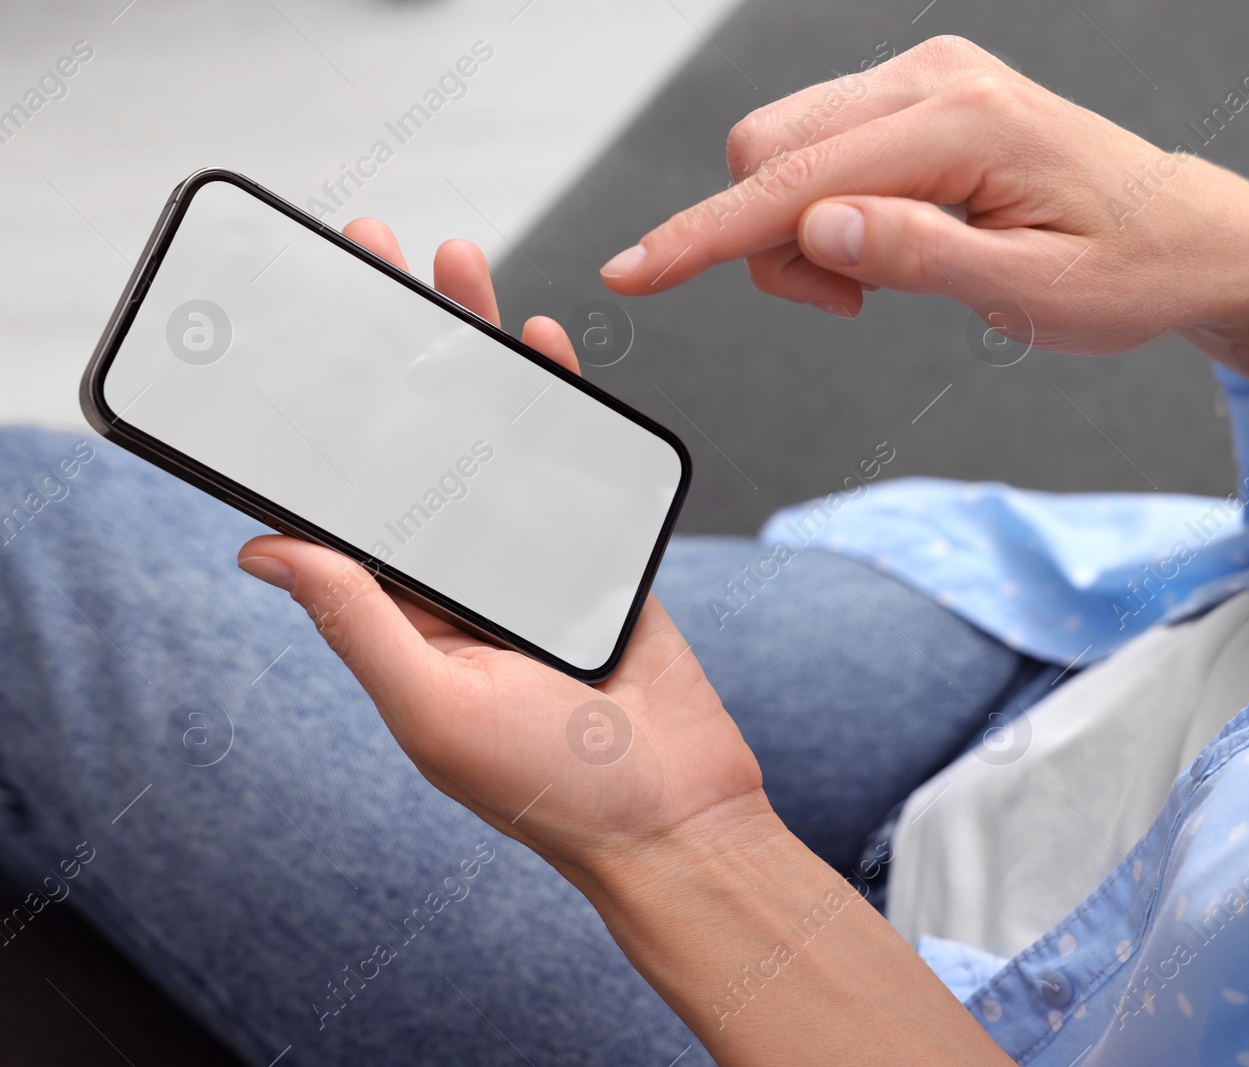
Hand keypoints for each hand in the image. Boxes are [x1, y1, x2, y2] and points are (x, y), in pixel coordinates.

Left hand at [236, 220, 765, 886]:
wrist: (678, 811)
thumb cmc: (554, 786)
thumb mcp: (436, 707)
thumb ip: (360, 621)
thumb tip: (265, 548)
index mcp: (401, 612)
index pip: (344, 498)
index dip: (320, 415)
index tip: (299, 336)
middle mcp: (456, 573)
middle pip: (415, 441)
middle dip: (394, 347)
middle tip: (372, 254)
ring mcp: (528, 553)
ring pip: (489, 433)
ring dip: (471, 350)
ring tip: (453, 265)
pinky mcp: (597, 545)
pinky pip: (567, 458)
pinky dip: (554, 398)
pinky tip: (536, 343)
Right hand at [597, 35, 1248, 390]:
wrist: (1185, 237)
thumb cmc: (1127, 269)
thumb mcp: (1031, 295)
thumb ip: (917, 257)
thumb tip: (813, 230)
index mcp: (963, 122)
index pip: (794, 180)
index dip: (703, 236)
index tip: (633, 271)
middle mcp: (933, 79)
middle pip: (768, 151)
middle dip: (772, 243)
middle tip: (851, 303)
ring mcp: (925, 80)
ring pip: (785, 151)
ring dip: (800, 232)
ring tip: (882, 279)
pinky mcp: (921, 97)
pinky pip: (822, 149)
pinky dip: (828, 211)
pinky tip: (887, 242)